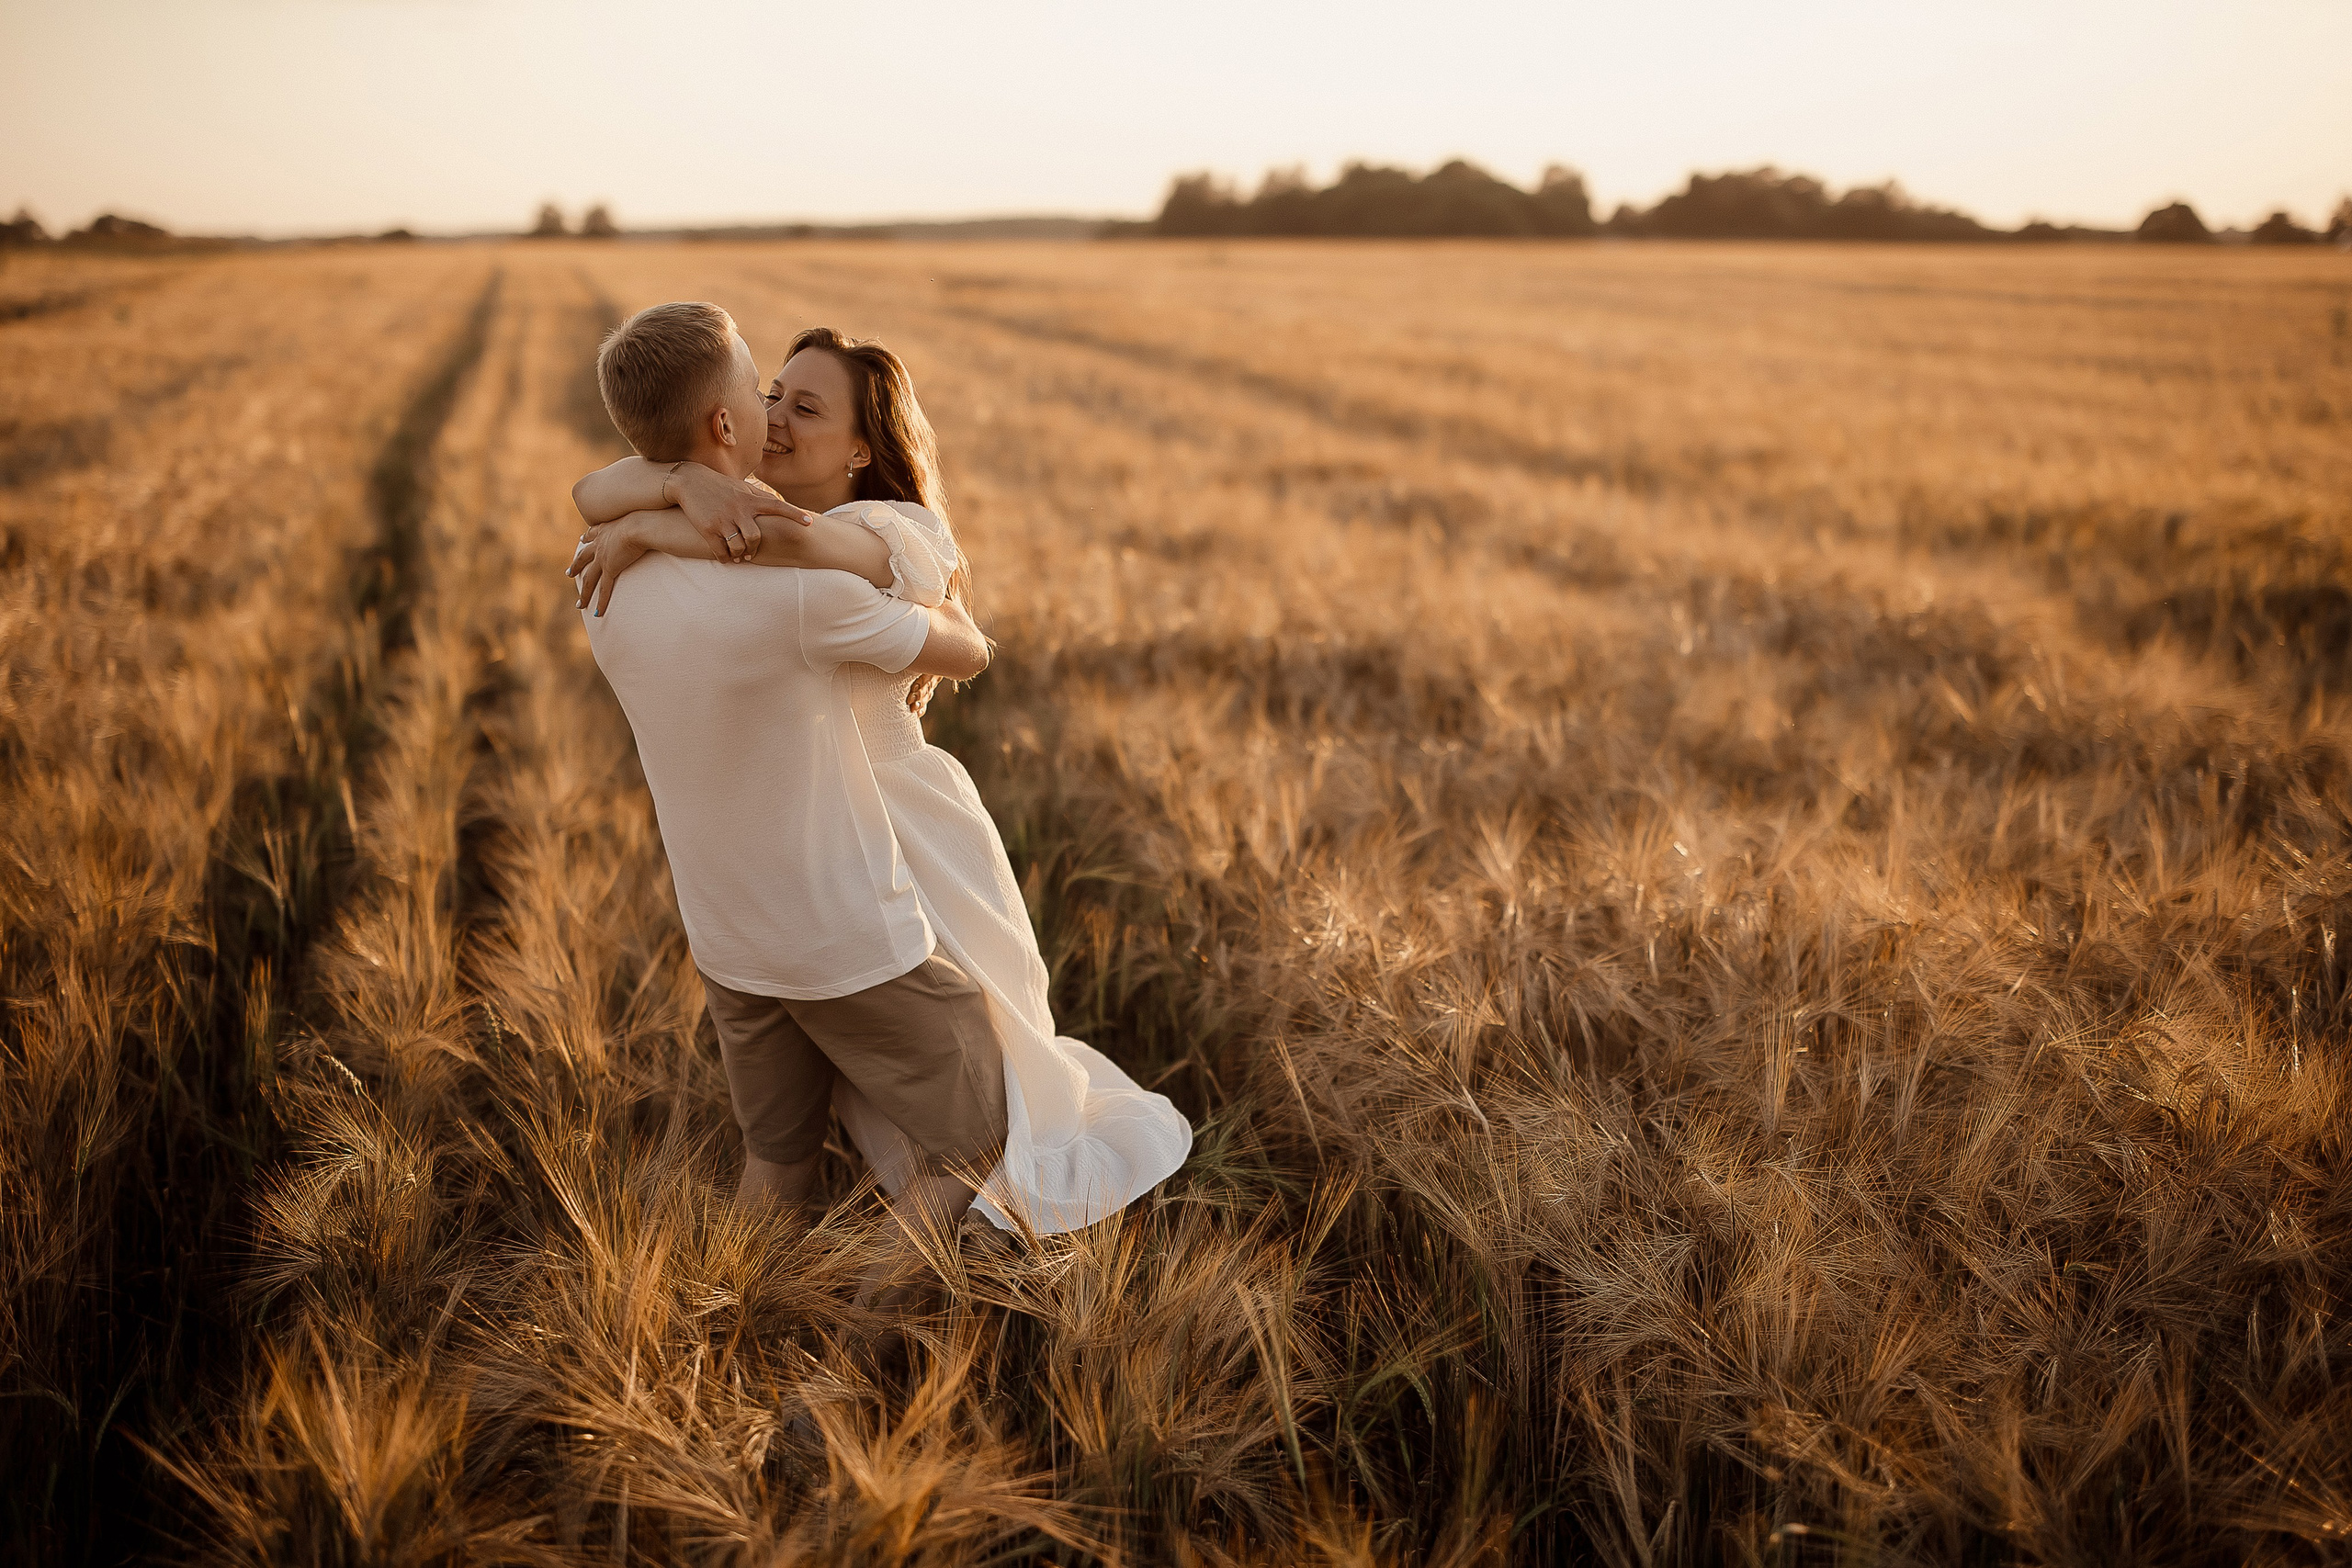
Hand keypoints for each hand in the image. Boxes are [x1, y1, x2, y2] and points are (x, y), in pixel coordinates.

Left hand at [566, 518, 649, 615]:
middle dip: (576, 566)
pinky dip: (601, 602)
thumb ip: (643, 520)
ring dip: (585, 593)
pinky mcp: (611, 569)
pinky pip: (604, 589)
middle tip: (568, 573)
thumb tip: (656, 520)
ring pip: (590, 579)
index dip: (587, 538)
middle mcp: (600, 544)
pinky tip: (597, 613)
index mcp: (606, 530)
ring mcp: (603, 558)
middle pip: (584, 558)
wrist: (640, 525)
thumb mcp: (640, 518)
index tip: (582, 540)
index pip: (592, 534)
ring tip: (579, 603)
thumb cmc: (645, 519)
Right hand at [669, 462, 818, 562]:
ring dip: (740, 555)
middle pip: (756, 537)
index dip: (794, 515)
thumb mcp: (742, 488)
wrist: (689, 481)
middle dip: (755, 549)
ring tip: (739, 556)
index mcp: (750, 499)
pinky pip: (721, 551)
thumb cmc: (720, 486)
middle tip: (751, 552)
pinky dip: (725, 558)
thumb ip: (760, 498)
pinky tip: (726, 558)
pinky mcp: (708, 528)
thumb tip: (779, 506)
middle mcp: (739, 509)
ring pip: (739, 547)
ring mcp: (723, 519)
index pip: (778, 506)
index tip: (809, 523)